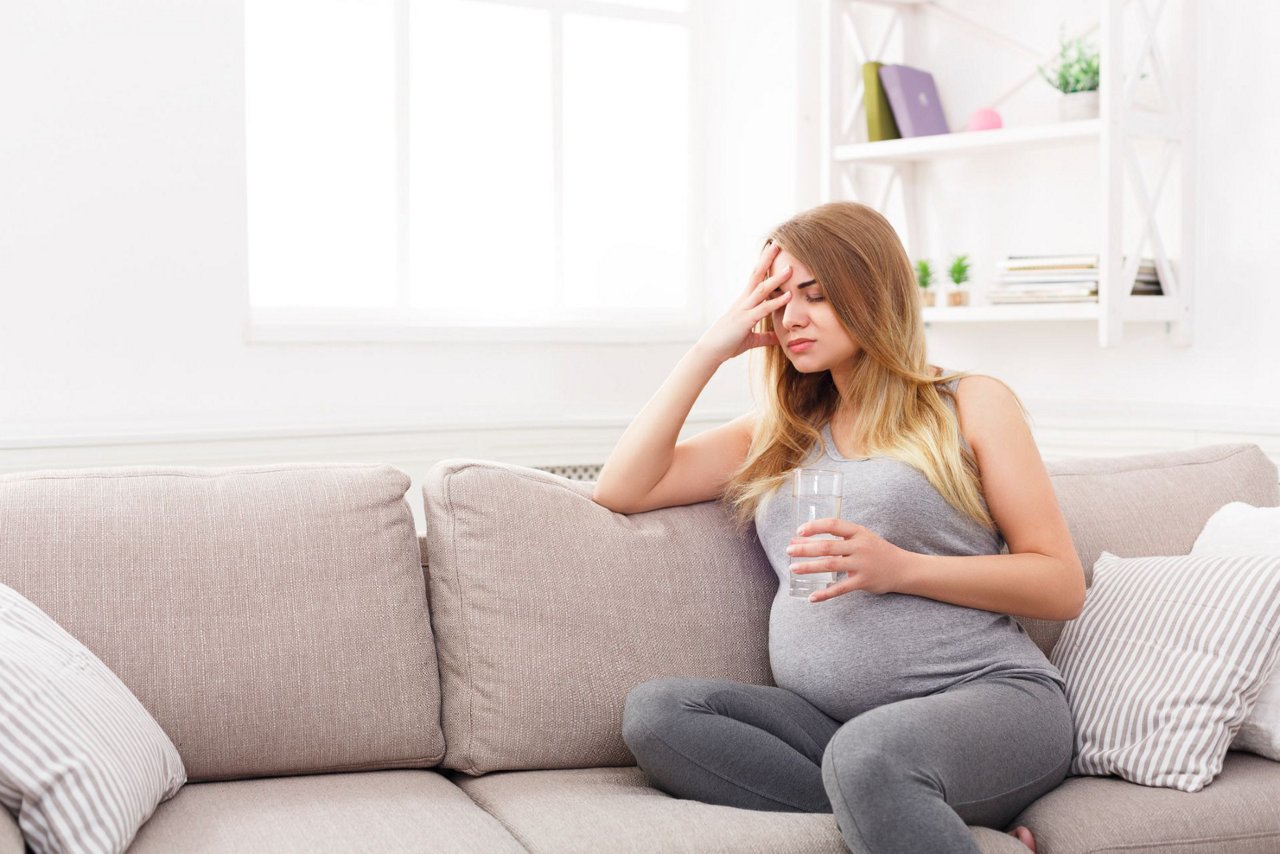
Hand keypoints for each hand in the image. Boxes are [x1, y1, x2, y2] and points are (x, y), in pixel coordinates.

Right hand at [695, 241, 793, 362]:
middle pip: (757, 274)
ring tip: (790, 268)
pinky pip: (763, 308)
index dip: (764, 264)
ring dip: (776, 278)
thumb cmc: (728, 344)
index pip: (756, 278)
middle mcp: (743, 301)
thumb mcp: (751, 340)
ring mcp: (744, 309)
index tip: (773, 251)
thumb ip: (766, 336)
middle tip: (778, 243)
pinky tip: (788, 295)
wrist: (710, 352)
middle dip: (767, 259)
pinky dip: (777, 301)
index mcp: (744, 302)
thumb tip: (779, 337)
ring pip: (762, 289)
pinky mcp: (745, 320)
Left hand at [786, 518, 914, 601]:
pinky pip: (841, 588)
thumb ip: (835, 539)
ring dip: (810, 567)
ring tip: (793, 568)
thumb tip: (802, 540)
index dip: (815, 526)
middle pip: (828, 546)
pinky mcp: (863, 581)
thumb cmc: (876, 551)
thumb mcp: (859, 539)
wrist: (903, 568)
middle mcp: (860, 546)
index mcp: (858, 532)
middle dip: (806, 548)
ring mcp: (862, 564)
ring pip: (831, 565)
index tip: (799, 531)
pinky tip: (812, 597)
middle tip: (788, 550)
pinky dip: (825, 593)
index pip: (833, 524)